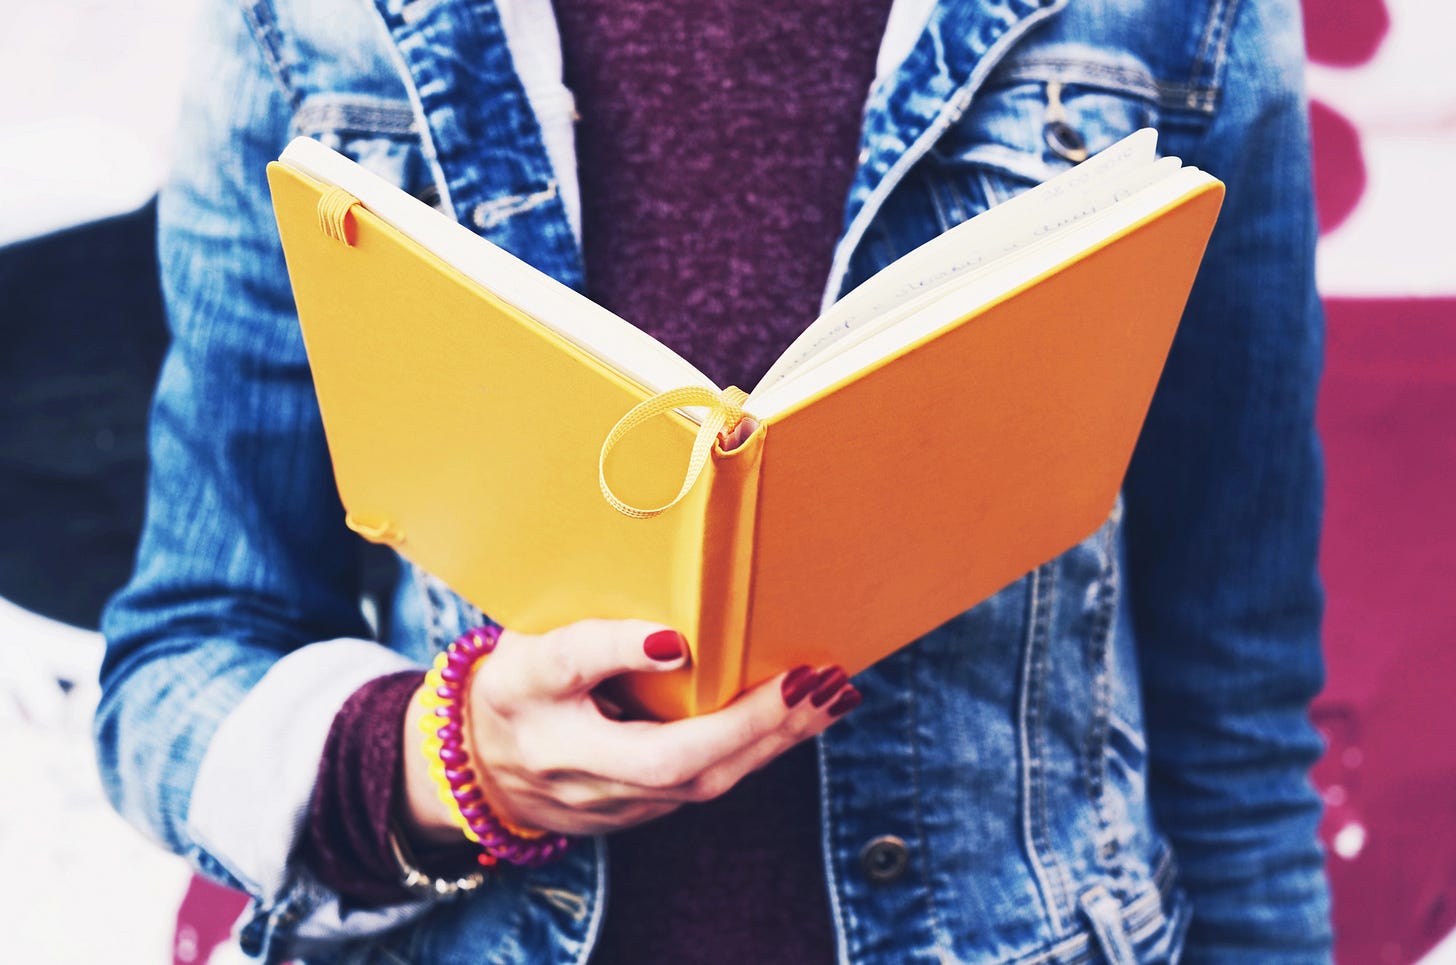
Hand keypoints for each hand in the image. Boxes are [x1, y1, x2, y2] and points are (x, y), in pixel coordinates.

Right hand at [400, 619, 858, 843]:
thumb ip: (591, 634)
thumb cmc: (516, 685)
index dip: (622, 652)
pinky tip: (798, 718)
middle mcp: (573, 763)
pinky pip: (708, 786)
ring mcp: (609, 801)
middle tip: (811, 679)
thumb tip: (673, 629)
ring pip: (703, 784)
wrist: (482, 766)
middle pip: (673, 762)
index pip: (573, 670)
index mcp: (536, 704)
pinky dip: (759, 751)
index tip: (674, 636)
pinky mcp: (638, 813)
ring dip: (773, 741)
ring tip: (828, 695)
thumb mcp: (531, 643)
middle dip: (751, 725)